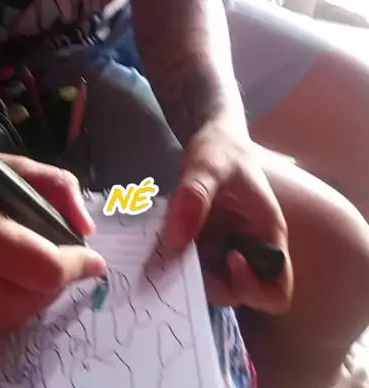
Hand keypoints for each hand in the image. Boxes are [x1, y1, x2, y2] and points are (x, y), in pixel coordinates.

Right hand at [0, 144, 105, 329]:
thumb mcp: (0, 164)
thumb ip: (53, 187)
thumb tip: (86, 227)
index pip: (46, 270)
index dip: (78, 267)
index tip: (94, 261)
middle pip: (33, 300)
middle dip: (57, 280)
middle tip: (63, 257)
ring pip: (10, 316)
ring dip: (31, 293)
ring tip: (30, 264)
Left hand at [164, 121, 292, 313]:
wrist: (210, 140)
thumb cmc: (221, 150)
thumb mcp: (208, 165)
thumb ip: (195, 196)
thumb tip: (177, 239)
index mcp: (267, 234)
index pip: (276, 288)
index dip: (253, 287)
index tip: (228, 257)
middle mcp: (250, 251)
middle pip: (240, 294)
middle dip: (211, 284)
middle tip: (181, 256)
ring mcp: (226, 252)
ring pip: (213, 286)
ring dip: (189, 276)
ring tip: (165, 250)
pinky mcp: (206, 248)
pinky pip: (194, 269)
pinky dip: (177, 265)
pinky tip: (159, 246)